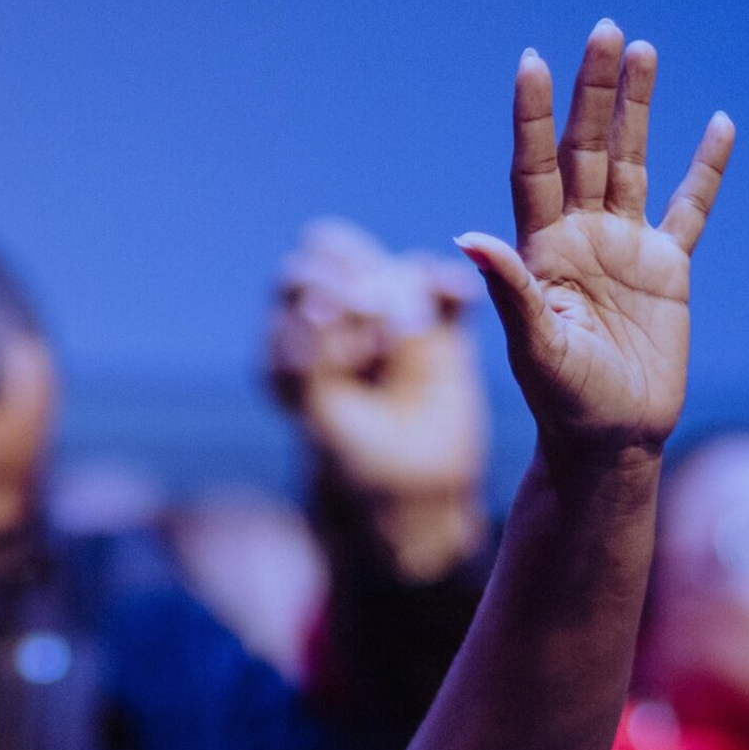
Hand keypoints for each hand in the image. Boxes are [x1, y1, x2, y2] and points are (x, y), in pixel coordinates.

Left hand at [268, 219, 490, 578]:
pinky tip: (455, 299)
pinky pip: (442, 281)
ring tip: (405, 344)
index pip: (299, 276)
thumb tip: (320, 305)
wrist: (414, 494)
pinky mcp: (439, 320)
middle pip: (339, 255)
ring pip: (394, 267)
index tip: (341, 352)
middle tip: (371, 338)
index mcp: (293, 334)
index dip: (322, 298)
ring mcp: (389, 313)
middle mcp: (338, 316)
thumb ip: (307, 365)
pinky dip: (448, 283)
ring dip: (401, 295)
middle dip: (359, 287)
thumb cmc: (355, 464)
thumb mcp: (319, 421)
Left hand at [454, 20, 732, 457]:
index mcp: (542, 252)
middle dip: (593, 93)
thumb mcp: (534, 348)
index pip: (533, 169)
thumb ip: (509, 291)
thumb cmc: (563, 404)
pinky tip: (716, 125)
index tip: (531, 62)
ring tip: (641, 51)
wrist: (610, 441)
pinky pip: (690, 209)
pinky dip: (706, 170)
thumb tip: (467, 239)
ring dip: (636, 110)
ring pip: (632, 163)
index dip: (532, 117)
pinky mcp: (666, 270)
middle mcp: (580, 239)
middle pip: (585, 150)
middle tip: (604, 30)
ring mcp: (624, 250)